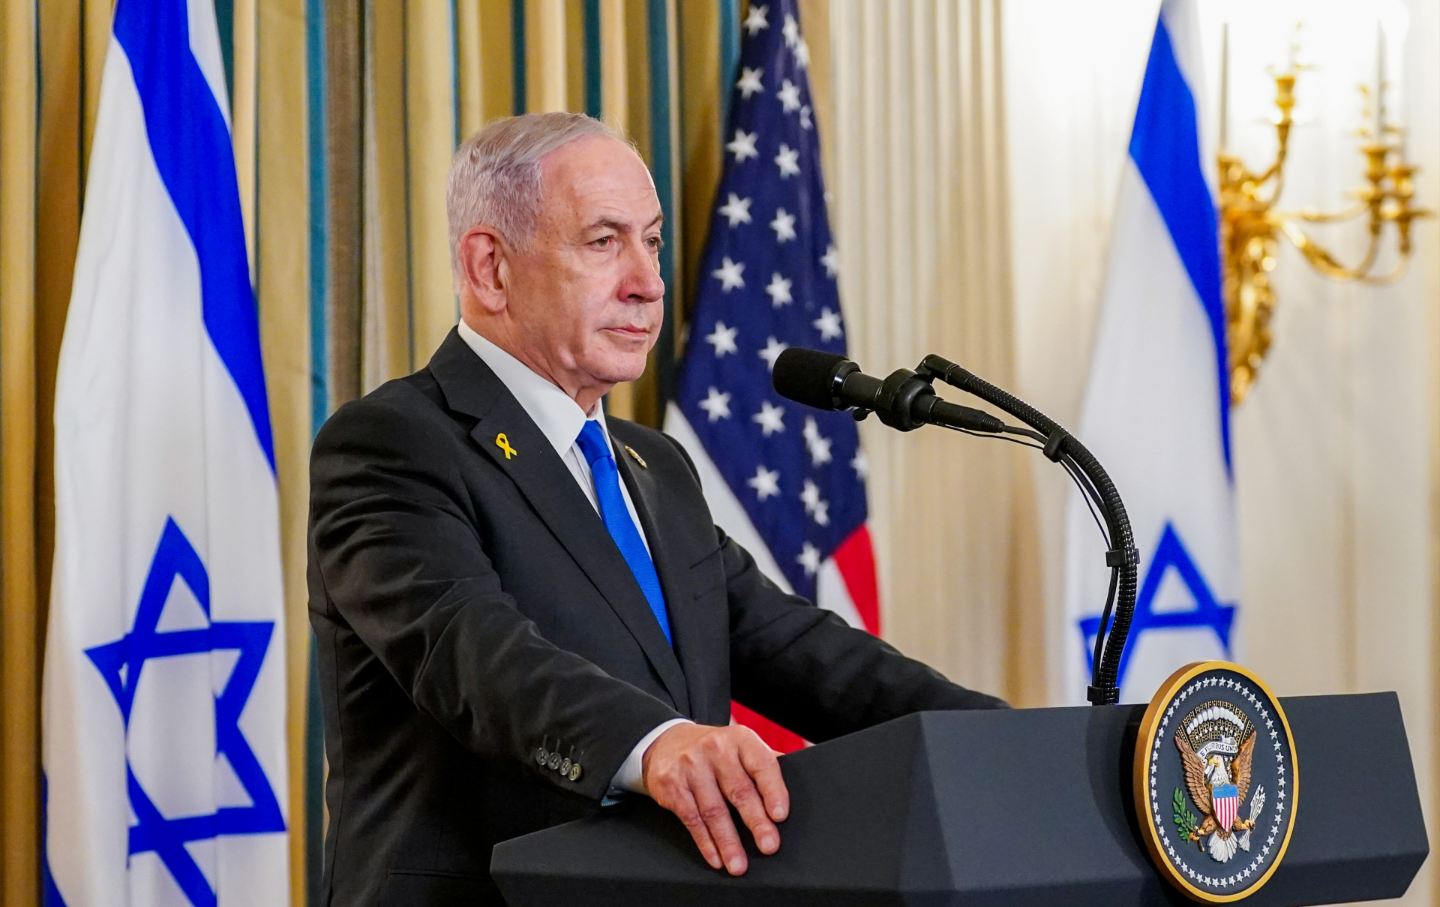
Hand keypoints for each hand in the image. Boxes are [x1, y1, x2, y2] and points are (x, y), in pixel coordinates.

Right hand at [641, 723, 788, 875]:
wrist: (666, 743)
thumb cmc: (714, 752)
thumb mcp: (740, 747)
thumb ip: (764, 763)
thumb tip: (799, 782)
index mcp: (740, 739)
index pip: (762, 764)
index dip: (773, 791)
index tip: (780, 815)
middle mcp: (715, 748)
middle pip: (739, 791)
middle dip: (756, 822)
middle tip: (769, 846)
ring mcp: (690, 766)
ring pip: (713, 810)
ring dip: (728, 842)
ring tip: (739, 864)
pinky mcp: (671, 785)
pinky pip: (691, 818)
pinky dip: (705, 842)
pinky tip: (716, 858)